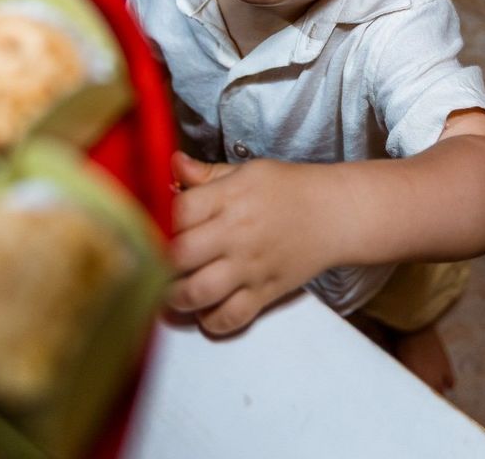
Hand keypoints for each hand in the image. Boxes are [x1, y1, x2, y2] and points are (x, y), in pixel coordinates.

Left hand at [166, 151, 340, 335]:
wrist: (336, 213)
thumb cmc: (289, 189)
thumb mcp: (247, 172)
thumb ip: (207, 174)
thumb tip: (173, 163)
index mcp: (229, 198)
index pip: (178, 212)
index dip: (156, 222)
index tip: (150, 228)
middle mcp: (236, 234)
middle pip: (180, 255)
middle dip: (156, 263)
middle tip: (148, 265)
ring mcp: (251, 267)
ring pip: (200, 292)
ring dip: (175, 297)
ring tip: (168, 292)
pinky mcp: (266, 292)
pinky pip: (232, 317)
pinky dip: (212, 321)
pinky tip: (204, 311)